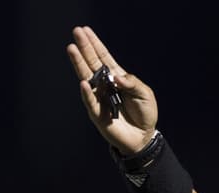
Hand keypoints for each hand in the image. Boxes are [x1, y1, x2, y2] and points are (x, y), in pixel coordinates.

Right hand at [65, 26, 156, 153]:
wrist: (143, 137)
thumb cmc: (144, 113)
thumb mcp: (145, 95)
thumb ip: (133, 83)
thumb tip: (118, 76)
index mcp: (117, 78)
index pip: (103, 58)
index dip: (95, 44)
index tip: (85, 30)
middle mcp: (105, 85)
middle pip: (92, 63)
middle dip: (85, 48)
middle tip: (76, 32)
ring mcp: (99, 97)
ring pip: (87, 78)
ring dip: (79, 64)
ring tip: (72, 49)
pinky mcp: (97, 113)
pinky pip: (91, 101)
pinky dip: (87, 93)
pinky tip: (84, 82)